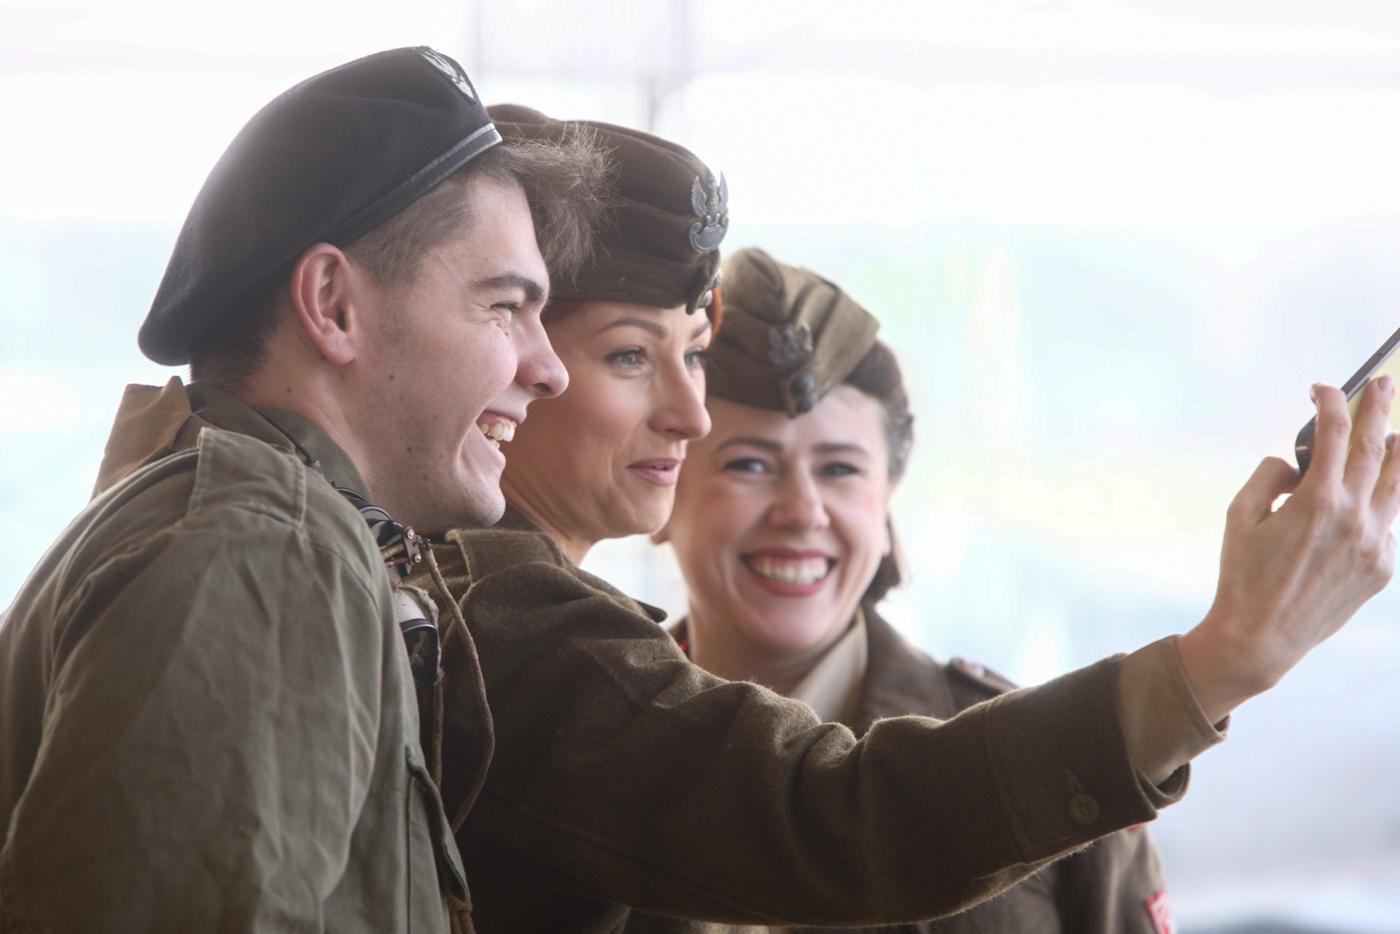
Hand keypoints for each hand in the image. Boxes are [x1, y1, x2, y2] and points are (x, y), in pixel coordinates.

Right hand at [1178, 377, 1399, 722]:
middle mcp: (1353, 519)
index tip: (1324, 390)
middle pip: (1377, 448)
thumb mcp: (1239, 516)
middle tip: (1383, 384)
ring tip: (1395, 434)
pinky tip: (1369, 499)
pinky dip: (1380, 503)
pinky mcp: (1381, 568)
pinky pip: (1388, 523)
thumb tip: (1296, 465)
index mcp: (1315, 502)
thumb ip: (1269, 477)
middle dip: (1379, 410)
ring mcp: (1374, 544)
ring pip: (1398, 484)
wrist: (1261, 637)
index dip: (1331, 403)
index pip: (1334, 434)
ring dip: (1399, 452)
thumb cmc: (1243, 577)